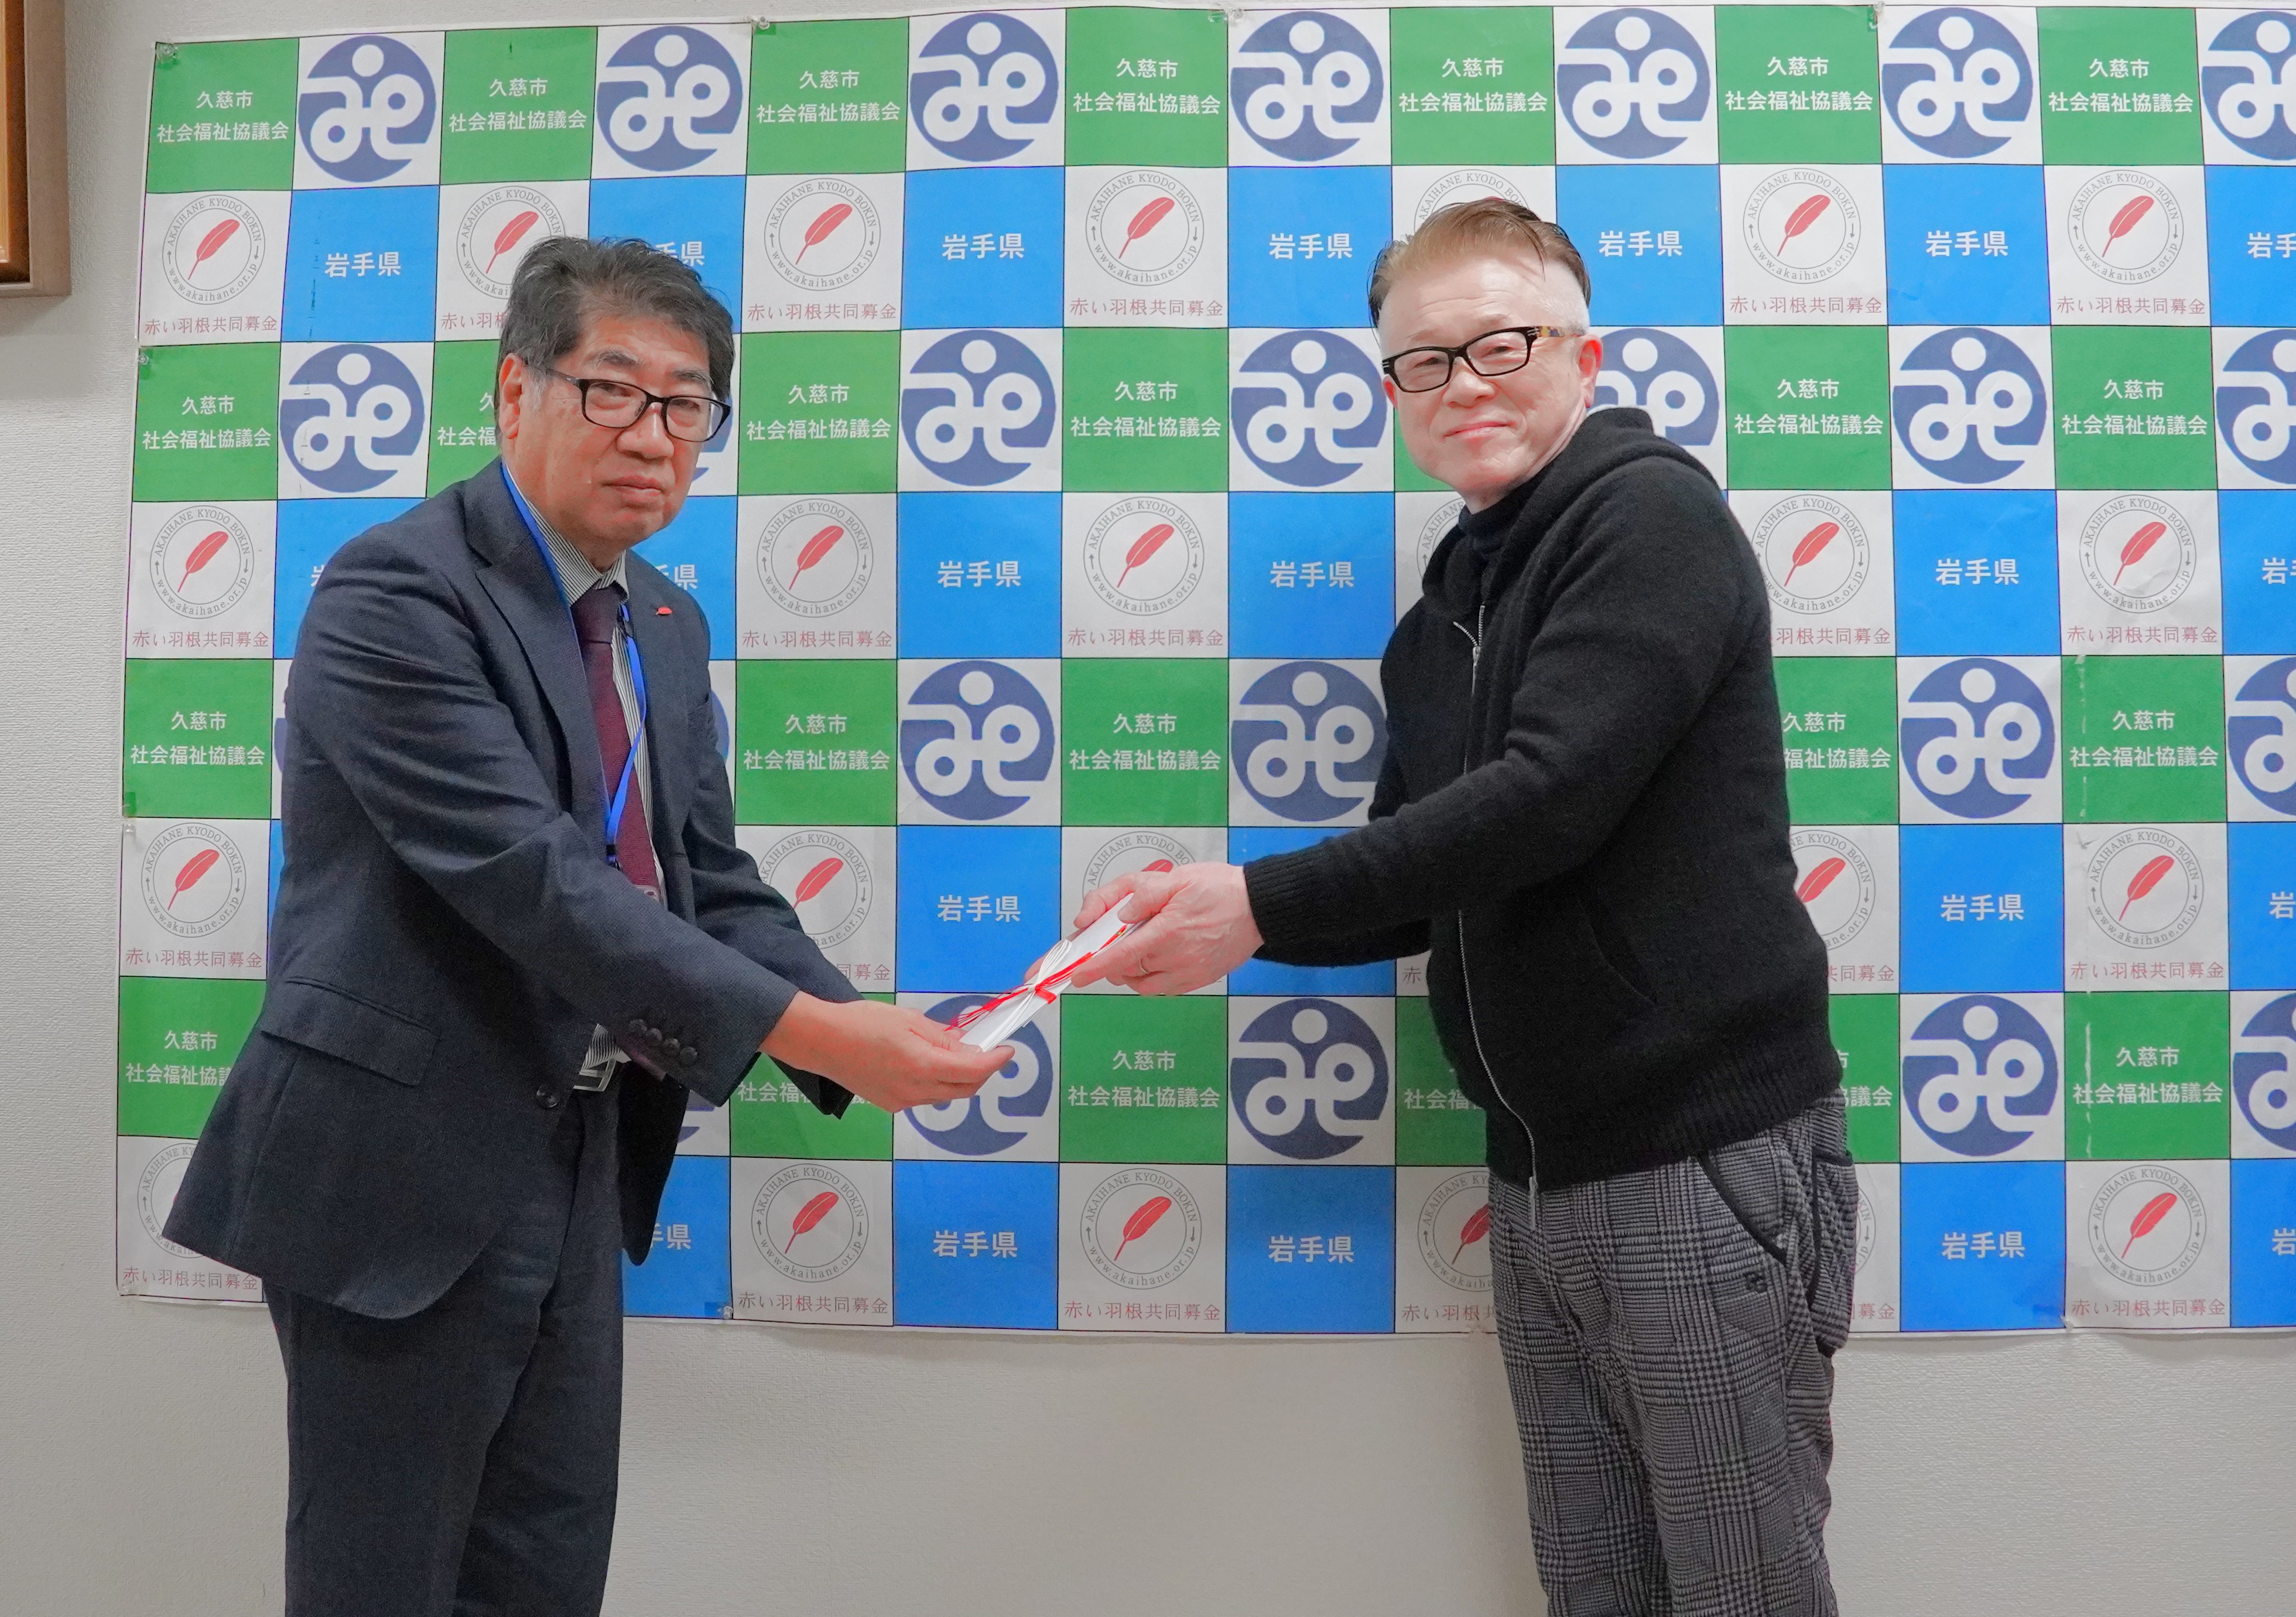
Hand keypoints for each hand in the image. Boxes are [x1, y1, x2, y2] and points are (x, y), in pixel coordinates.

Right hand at [762, 995, 1009, 1113]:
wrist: (822, 1042)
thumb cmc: (864, 1022)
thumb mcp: (909, 1020)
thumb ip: (942, 1037)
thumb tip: (966, 1048)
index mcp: (922, 1066)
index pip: (973, 1071)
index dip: (995, 1062)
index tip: (1006, 1051)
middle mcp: (915, 1091)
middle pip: (964, 1090)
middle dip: (981, 1073)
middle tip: (986, 1051)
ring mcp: (902, 1102)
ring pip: (945, 1095)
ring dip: (957, 1078)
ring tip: (951, 1054)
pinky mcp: (891, 1104)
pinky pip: (924, 1097)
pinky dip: (935, 1083)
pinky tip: (923, 1064)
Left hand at [1068, 862, 1262, 995]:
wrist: (1260, 908)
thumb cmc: (1217, 888)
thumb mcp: (1174, 878)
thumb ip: (1139, 894)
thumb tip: (1114, 916)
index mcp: (1167, 931)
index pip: (1121, 956)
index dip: (1095, 968)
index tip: (1076, 976)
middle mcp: (1176, 959)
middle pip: (1128, 970)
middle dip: (1114, 959)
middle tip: (1116, 940)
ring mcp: (1189, 973)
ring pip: (1143, 984)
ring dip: (1132, 970)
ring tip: (1140, 947)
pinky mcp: (1199, 981)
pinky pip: (1163, 988)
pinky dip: (1152, 978)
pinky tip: (1159, 957)